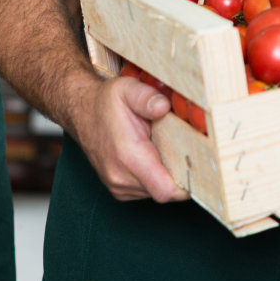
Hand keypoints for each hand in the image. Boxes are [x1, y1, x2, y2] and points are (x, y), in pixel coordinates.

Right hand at [69, 74, 186, 203]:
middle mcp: (121, 177)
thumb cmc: (105, 102)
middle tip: (184, 149)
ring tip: (162, 148)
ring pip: (158, 191)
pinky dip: (155, 177)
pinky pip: (148, 190)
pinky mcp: (119, 189)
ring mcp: (119, 186)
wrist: (81, 112)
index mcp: (128, 156)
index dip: (188, 183)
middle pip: (166, 191)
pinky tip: (153, 156)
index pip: (166, 190)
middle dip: (180, 174)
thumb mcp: (127, 89)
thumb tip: (164, 106)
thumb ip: (147, 97)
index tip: (199, 166)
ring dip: (166, 175)